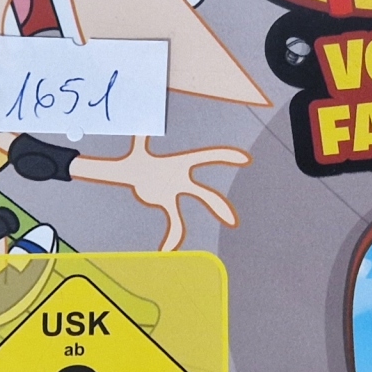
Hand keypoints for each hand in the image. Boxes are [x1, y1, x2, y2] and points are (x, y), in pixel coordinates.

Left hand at [74, 135, 250, 250]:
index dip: (225, 157)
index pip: (207, 159)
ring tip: (221, 228)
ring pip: (195, 209)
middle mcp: (183, 179)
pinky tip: (168, 247)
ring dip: (203, 219)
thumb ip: (140, 138)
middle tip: (231, 219)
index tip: (244, 158)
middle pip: (205, 194)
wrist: (128, 172)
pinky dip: (173, 233)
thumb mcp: (138, 149)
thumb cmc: (136, 159)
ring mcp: (177, 191)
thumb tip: (140, 123)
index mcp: (181, 164)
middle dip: (218, 205)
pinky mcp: (167, 203)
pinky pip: (175, 219)